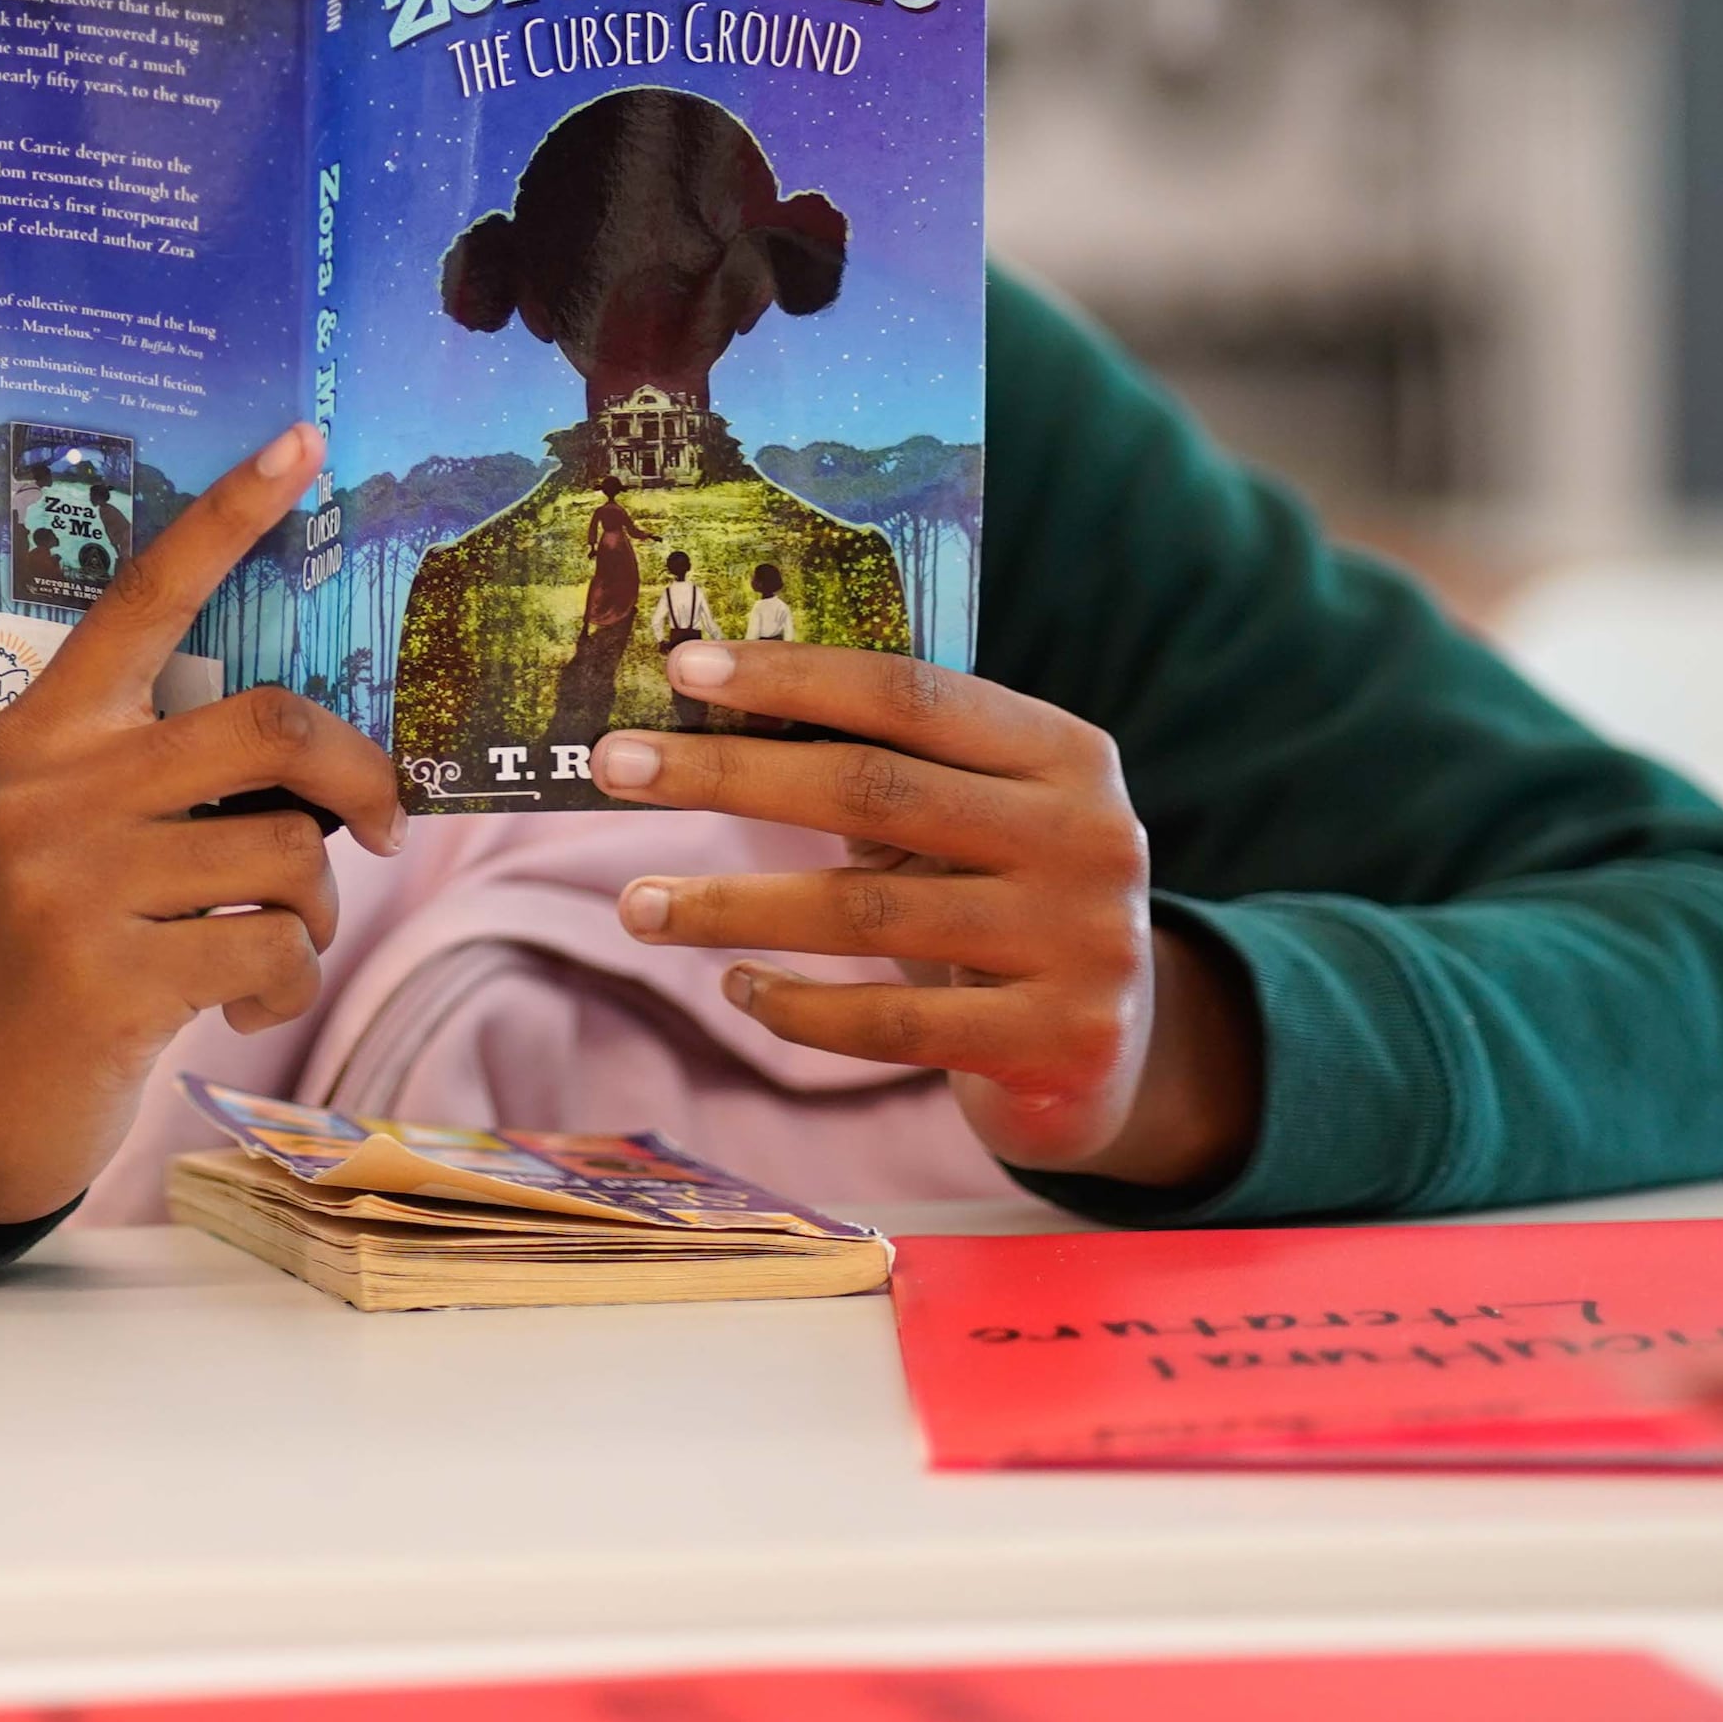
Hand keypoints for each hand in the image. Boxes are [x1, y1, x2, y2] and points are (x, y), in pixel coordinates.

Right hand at [0, 424, 404, 1230]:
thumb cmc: (54, 933)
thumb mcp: (72, 824)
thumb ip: (160, 766)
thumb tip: (323, 753)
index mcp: (43, 728)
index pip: (145, 597)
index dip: (227, 515)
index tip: (302, 439)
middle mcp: (52, 789)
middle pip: (268, 726)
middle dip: (355, 777)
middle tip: (376, 825)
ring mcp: (74, 884)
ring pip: (287, 851)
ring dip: (315, 907)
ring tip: (275, 937)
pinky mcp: (109, 979)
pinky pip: (272, 949)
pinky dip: (286, 982)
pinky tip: (241, 1002)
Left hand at [593, 645, 1256, 1191]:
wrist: (1109, 1053)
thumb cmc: (998, 901)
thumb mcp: (971, 820)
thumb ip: (885, 768)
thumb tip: (703, 718)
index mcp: (1065, 752)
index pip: (911, 695)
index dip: (792, 678)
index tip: (680, 668)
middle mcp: (1087, 837)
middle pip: (873, 792)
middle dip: (727, 774)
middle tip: (613, 765)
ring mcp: (1080, 943)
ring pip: (864, 915)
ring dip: (729, 905)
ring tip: (638, 905)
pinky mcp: (1055, 1042)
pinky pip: (888, 1025)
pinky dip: (794, 1006)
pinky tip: (733, 986)